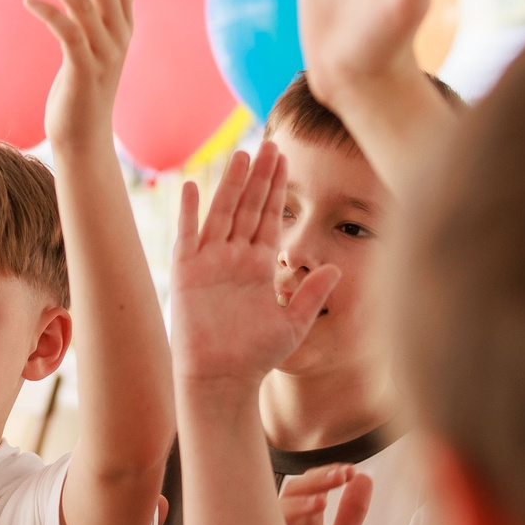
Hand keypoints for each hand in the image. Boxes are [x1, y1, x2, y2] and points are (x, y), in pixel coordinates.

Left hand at [28, 0, 138, 154]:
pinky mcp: (83, 72)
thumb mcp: (108, 42)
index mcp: (124, 24)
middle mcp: (119, 35)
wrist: (85, 139)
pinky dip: (49, 13)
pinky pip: (67, 33)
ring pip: (83, 2)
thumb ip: (122, 3)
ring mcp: (103, 54)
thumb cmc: (89, 87)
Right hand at [170, 143, 334, 388]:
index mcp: (260, 265)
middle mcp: (235, 257)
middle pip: (248, 207)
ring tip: (241, 155)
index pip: (270, 217)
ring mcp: (209, 262)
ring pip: (222, 213)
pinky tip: (192, 186)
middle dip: (259, 177)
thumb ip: (313, 295)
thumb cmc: (256, 357)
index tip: (285, 158)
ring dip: (230, 184)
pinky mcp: (187, 273)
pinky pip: (187, 236)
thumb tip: (337, 268)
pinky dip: (189, 212)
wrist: (221, 380)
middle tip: (269, 144)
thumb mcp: (293, 324)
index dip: (277, 189)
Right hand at [280, 465, 373, 524]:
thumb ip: (351, 514)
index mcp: (303, 522)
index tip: (351, 472)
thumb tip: (364, 478)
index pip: (307, 485)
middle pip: (290, 492)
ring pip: (273, 518)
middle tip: (342, 476)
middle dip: (315, 481)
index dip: (326, 475)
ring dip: (296, 508)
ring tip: (321, 503)